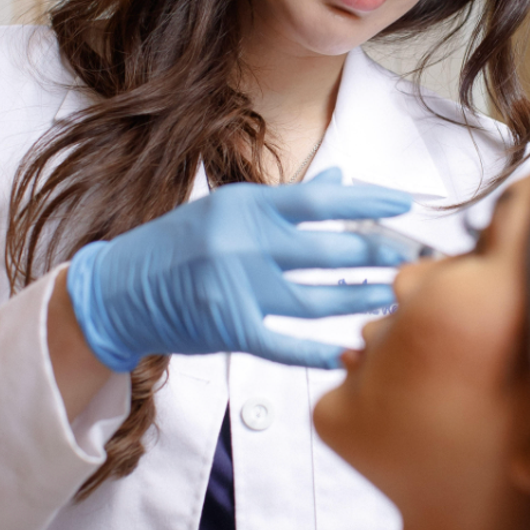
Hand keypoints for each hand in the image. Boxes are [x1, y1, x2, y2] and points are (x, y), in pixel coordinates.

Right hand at [66, 168, 412, 370]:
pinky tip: (349, 351)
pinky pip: (285, 344)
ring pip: (316, 298)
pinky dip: (319, 351)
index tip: (405, 203)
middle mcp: (244, 243)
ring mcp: (236, 288)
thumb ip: (288, 199)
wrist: (119, 288)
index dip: (368, 200)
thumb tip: (341, 178)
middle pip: (328, 250)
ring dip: (359, 299)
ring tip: (393, 298)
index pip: (321, 199)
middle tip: (411, 259)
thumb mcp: (231, 207)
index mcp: (247, 205)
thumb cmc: (180, 242)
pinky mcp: (228, 330)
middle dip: (377, 254)